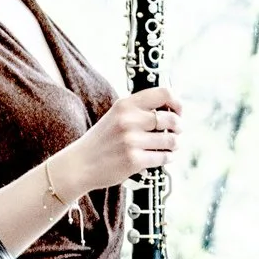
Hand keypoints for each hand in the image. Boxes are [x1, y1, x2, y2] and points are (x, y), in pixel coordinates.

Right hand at [54, 82, 180, 201]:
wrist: (80, 165)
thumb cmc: (102, 141)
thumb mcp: (116, 116)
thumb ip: (139, 110)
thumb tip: (173, 110)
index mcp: (125, 105)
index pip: (163, 93)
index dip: (177, 102)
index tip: (178, 111)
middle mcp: (128, 120)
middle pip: (171, 119)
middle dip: (178, 127)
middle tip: (176, 132)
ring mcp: (131, 141)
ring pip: (171, 140)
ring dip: (175, 144)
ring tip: (171, 146)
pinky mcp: (134, 160)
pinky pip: (164, 157)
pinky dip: (168, 158)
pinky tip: (164, 157)